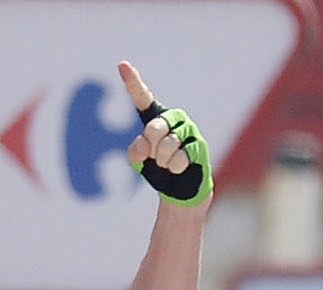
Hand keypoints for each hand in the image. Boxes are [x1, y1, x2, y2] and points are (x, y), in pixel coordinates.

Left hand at [119, 63, 212, 204]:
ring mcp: (188, 130)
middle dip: (152, 146)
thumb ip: (135, 151)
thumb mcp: (138, 162)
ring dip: (163, 160)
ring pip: (168, 143)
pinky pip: (181, 156)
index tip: (122, 65)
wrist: (179, 191)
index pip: (142, 98)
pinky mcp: (199, 145)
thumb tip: (146, 144)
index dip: (132, 82)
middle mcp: (172, 118)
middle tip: (155, 156)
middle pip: (154, 127)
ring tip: (167, 164)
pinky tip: (178, 168)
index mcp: (154, 117)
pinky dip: (174, 167)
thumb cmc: (158, 171)